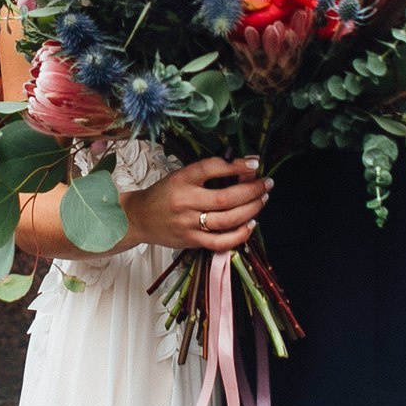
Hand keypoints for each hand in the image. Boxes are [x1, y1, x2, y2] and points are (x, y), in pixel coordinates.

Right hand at [122, 156, 270, 252]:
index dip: (236, 165)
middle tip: (267, 184)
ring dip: (251, 209)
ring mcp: (188, 224)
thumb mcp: (181, 176)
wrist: (138, 218)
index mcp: (180, 179)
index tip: (255, 162)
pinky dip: (239, 235)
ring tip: (263, 200)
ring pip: (226, 219)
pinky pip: (220, 242)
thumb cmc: (163, 194)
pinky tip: (251, 225)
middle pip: (224, 198)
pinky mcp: (191, 241)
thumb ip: (209, 174)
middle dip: (251, 190)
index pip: (211, 168)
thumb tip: (245, 169)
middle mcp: (184, 201)